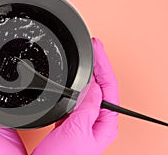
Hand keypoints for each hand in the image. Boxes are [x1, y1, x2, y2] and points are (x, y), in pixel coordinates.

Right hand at [32, 38, 118, 154]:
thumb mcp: (77, 131)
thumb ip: (86, 107)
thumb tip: (92, 86)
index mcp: (104, 124)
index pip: (109, 88)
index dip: (104, 65)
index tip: (98, 49)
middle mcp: (95, 121)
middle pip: (101, 87)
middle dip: (98, 66)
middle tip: (93, 48)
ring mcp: (82, 121)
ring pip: (87, 92)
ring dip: (85, 75)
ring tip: (84, 59)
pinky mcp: (70, 123)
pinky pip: (75, 100)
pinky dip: (73, 88)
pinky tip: (70, 82)